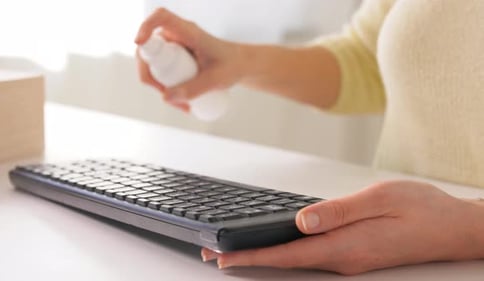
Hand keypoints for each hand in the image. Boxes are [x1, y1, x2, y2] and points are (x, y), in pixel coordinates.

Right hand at [134, 8, 243, 111]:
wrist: (241, 66)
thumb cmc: (232, 65)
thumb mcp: (215, 79)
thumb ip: (193, 89)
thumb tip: (166, 97)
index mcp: (188, 31)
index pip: (161, 18)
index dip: (146, 27)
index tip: (139, 42)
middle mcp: (177, 36)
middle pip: (149, 48)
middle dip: (150, 74)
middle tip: (165, 94)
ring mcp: (174, 48)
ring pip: (153, 64)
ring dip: (159, 86)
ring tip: (182, 105)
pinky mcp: (175, 59)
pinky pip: (162, 72)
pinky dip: (166, 88)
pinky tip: (180, 103)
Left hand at [202, 180, 483, 274]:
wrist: (453, 227)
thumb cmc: (423, 210)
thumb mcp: (381, 200)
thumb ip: (339, 211)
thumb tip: (303, 220)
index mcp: (347, 245)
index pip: (289, 255)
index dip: (254, 257)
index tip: (224, 258)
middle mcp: (344, 258)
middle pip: (287, 261)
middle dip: (250, 259)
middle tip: (216, 256)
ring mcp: (350, 258)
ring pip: (297, 259)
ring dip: (266, 255)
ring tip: (237, 252)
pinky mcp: (355, 253)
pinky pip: (312, 254)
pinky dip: (287, 251)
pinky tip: (278, 246)